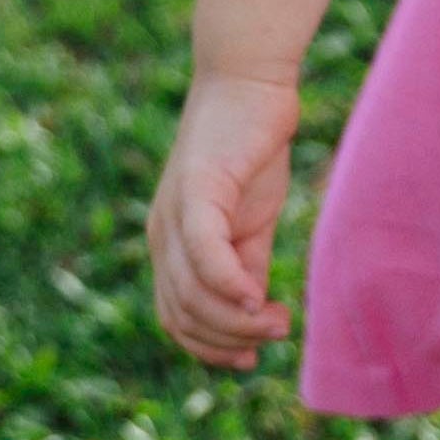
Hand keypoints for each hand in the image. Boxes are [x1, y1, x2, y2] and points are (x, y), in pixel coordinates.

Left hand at [148, 72, 300, 369]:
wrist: (249, 83)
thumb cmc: (250, 148)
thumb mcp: (250, 219)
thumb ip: (246, 265)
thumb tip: (254, 313)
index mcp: (171, 244)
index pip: (177, 318)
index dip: (212, 348)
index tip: (253, 356)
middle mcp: (163, 234)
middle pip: (183, 315)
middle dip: (229, 340)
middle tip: (276, 333)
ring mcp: (174, 214)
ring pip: (192, 294)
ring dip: (235, 321)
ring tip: (276, 321)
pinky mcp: (197, 191)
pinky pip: (205, 255)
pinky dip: (229, 285)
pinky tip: (258, 298)